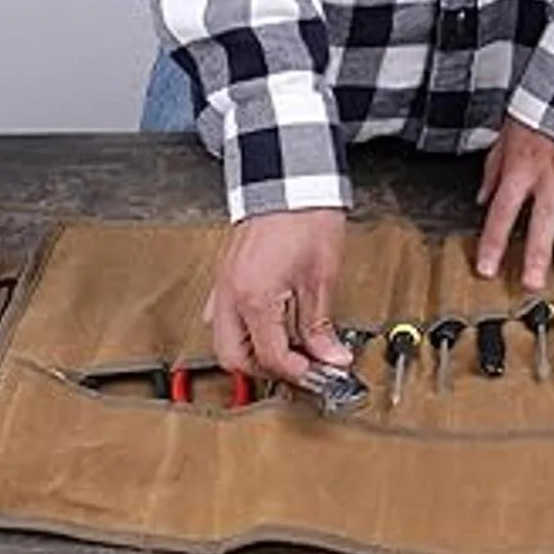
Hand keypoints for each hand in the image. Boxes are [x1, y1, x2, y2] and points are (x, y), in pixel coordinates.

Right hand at [203, 209, 351, 382]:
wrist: (291, 180)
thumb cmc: (305, 218)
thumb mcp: (321, 279)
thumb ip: (320, 325)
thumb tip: (331, 356)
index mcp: (255, 297)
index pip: (270, 356)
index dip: (297, 372)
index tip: (317, 373)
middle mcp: (231, 294)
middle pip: (234, 357)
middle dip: (266, 370)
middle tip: (298, 369)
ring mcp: (223, 285)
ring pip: (223, 340)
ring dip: (251, 353)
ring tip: (286, 351)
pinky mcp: (226, 276)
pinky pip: (222, 317)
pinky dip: (241, 331)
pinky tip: (265, 328)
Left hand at [476, 118, 553, 290]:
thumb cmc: (542, 108)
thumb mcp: (508, 134)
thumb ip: (495, 169)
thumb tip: (482, 199)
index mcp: (522, 166)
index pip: (503, 211)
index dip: (493, 241)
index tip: (487, 269)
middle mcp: (551, 175)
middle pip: (543, 221)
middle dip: (537, 255)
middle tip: (532, 285)